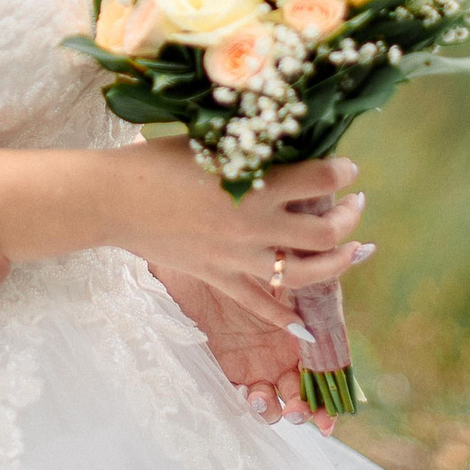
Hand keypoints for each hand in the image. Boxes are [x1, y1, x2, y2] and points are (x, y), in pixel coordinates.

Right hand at [103, 145, 363, 335]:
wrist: (114, 200)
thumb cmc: (156, 161)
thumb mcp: (209, 141)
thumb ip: (249, 149)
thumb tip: (285, 145)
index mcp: (256, 186)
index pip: (320, 179)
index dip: (343, 172)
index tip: (348, 168)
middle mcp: (255, 226)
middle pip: (324, 233)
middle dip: (348, 219)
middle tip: (355, 206)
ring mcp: (238, 258)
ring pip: (304, 273)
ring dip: (337, 264)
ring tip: (353, 252)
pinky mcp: (219, 277)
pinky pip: (258, 304)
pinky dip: (282, 318)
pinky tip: (303, 327)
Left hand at [152, 264, 345, 434]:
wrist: (200, 251)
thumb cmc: (247, 255)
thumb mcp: (285, 265)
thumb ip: (318, 269)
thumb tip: (363, 249)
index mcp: (302, 333)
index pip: (324, 371)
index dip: (331, 396)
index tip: (333, 414)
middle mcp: (281, 354)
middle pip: (302, 395)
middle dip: (307, 412)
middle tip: (302, 412)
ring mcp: (254, 362)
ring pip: (273, 402)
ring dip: (274, 409)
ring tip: (264, 398)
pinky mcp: (225, 366)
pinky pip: (240, 395)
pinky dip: (246, 400)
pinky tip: (246, 392)